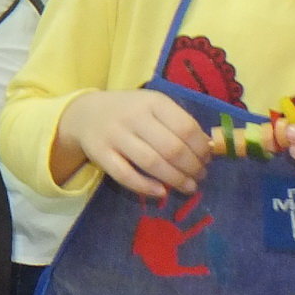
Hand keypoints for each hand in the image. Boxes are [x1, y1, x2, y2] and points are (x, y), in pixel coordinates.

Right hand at [55, 88, 212, 196]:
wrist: (85, 114)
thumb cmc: (130, 112)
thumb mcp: (153, 107)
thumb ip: (177, 123)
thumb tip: (208, 148)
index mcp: (152, 102)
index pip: (185, 127)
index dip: (201, 148)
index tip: (207, 159)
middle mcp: (133, 117)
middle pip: (171, 148)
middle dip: (192, 167)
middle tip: (199, 176)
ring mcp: (115, 136)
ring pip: (152, 163)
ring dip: (175, 179)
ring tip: (188, 187)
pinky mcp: (101, 154)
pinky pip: (126, 176)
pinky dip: (146, 187)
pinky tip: (162, 192)